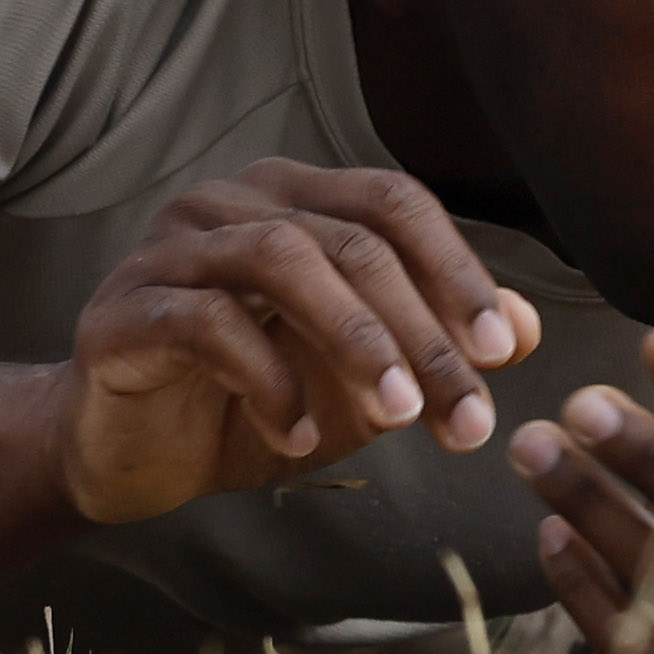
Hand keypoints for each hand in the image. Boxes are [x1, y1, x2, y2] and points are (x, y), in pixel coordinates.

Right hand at [50, 162, 542, 525]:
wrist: (129, 455)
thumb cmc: (247, 404)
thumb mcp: (359, 382)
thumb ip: (433, 347)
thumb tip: (529, 327)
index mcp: (291, 198)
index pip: (391, 203)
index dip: (456, 271)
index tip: (504, 353)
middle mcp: (230, 203)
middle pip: (350, 239)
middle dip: (423, 333)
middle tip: (467, 420)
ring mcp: (170, 249)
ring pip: (283, 259)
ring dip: (356, 340)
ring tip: (398, 416)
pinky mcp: (124, 309)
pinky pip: (207, 322)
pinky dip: (267, 379)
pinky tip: (296, 436)